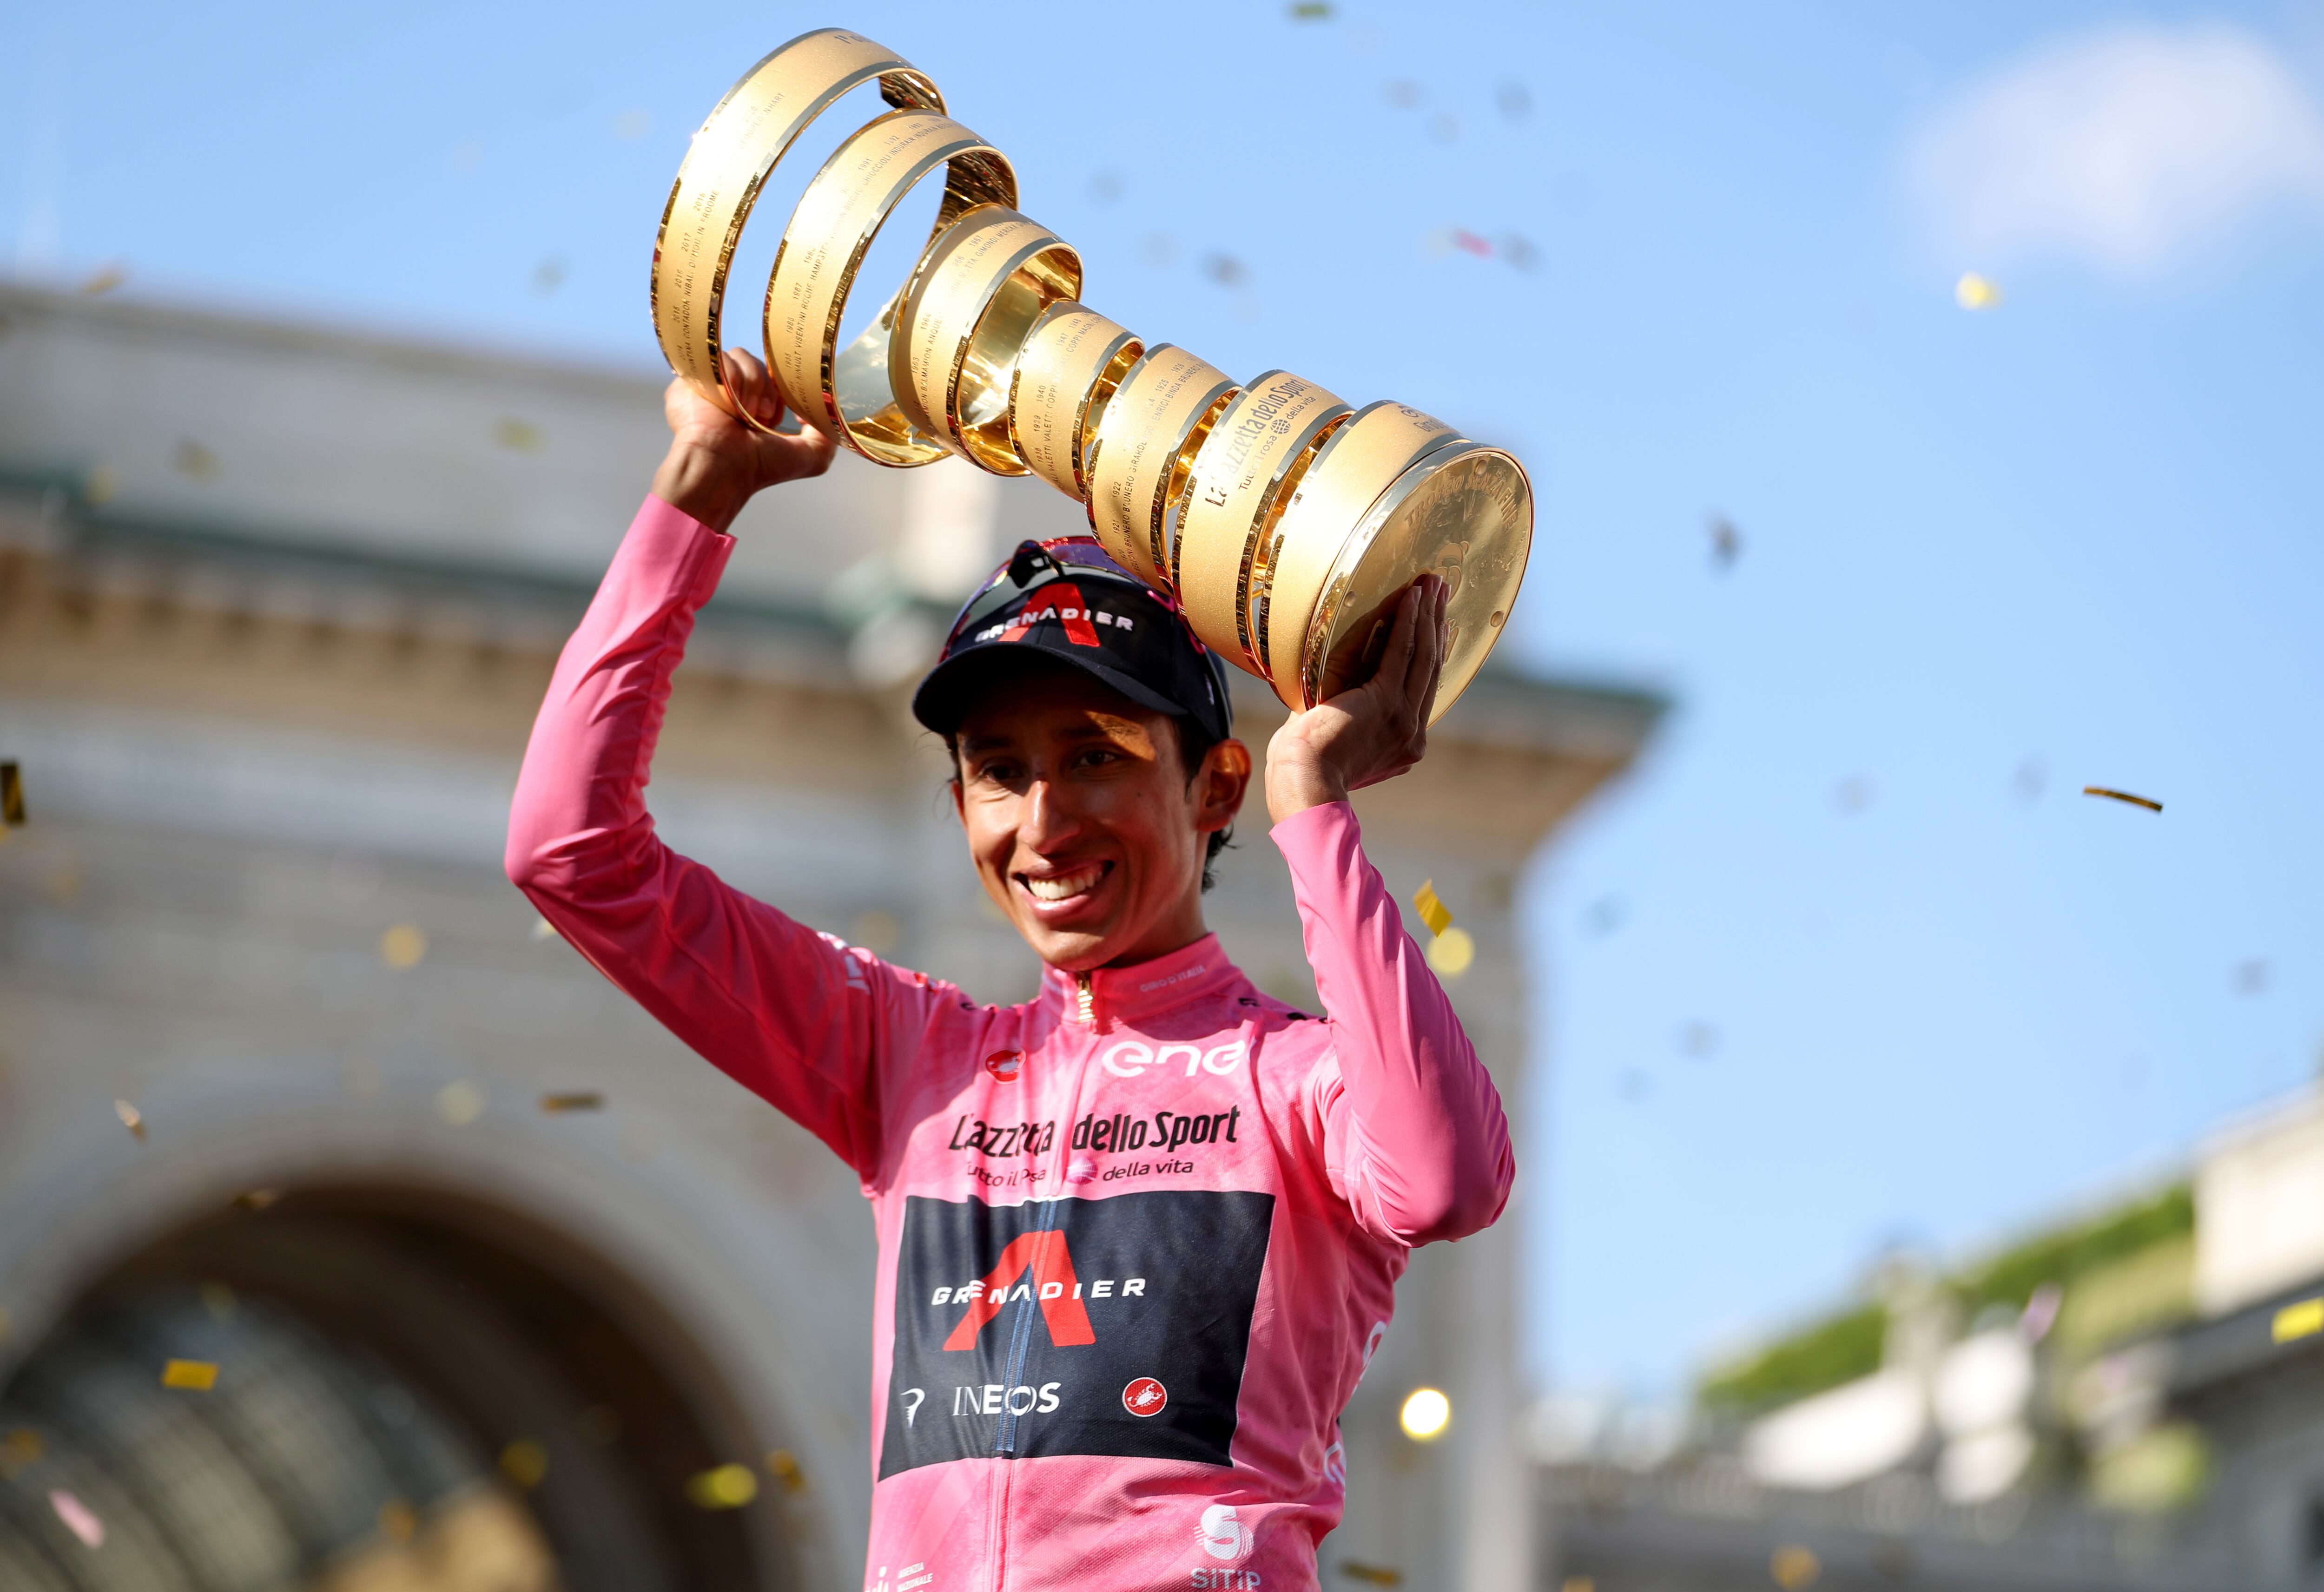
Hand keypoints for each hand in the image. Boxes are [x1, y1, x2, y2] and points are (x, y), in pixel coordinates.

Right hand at [650, 349, 836, 532]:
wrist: (721, 469)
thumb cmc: (759, 468)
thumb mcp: (811, 456)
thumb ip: (828, 433)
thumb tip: (824, 408)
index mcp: (755, 405)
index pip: (776, 374)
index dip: (785, 386)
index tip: (787, 409)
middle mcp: (733, 391)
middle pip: (761, 363)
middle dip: (769, 389)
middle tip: (762, 418)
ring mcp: (711, 381)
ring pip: (742, 356)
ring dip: (751, 387)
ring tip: (743, 415)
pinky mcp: (693, 375)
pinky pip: (721, 358)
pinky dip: (730, 382)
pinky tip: (727, 406)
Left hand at [1264, 574, 1449, 823]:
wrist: (1303, 784)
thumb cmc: (1305, 767)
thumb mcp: (1337, 738)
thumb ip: (1347, 716)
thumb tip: (1334, 698)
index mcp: (1405, 744)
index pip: (1424, 689)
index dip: (1433, 652)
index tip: (1439, 626)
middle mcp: (1412, 732)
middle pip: (1430, 667)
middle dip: (1437, 624)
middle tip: (1442, 591)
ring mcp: (1404, 718)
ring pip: (1423, 656)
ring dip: (1428, 615)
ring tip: (1432, 584)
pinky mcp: (1385, 703)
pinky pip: (1401, 653)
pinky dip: (1407, 623)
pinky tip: (1411, 598)